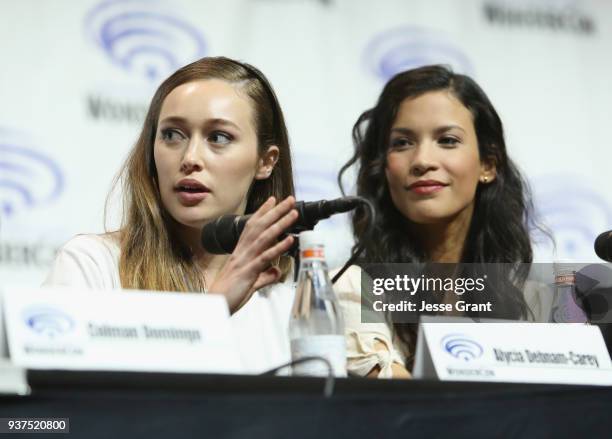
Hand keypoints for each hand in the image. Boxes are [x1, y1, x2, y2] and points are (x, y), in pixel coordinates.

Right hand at [209, 196, 297, 313]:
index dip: (263, 212)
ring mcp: (246, 260)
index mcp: (241, 252)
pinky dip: (278, 247)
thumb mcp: (250, 282)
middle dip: (276, 211)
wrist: (214, 305)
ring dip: (280, 223)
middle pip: (261, 226)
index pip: (253, 227)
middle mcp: (243, 252)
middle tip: (289, 199)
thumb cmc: (229, 294)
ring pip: (265, 237)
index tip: (272, 200)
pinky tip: (289, 240)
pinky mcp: (249, 271)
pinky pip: (265, 257)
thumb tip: (275, 271)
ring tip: (293, 213)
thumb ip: (264, 275)